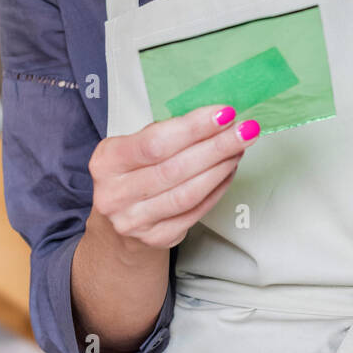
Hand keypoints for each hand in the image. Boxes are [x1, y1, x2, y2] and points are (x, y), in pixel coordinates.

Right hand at [88, 106, 259, 250]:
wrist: (119, 220)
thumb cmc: (134, 172)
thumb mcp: (136, 145)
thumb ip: (169, 131)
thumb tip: (217, 118)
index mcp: (107, 162)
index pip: (155, 142)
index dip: (194, 128)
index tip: (224, 114)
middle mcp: (115, 194)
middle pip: (175, 168)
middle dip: (217, 146)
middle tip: (245, 130)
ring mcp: (134, 221)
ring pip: (189, 193)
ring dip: (221, 167)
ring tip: (240, 148)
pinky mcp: (157, 238)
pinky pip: (196, 211)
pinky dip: (218, 188)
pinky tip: (229, 170)